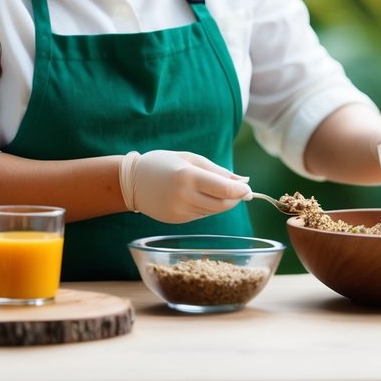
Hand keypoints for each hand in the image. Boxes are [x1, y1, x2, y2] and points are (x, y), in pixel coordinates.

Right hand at [119, 150, 250, 222]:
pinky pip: (200, 215)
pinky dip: (207, 207)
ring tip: (218, 190)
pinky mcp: (176, 220)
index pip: (224, 189)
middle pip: (222, 205)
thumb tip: (243, 181)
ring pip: (212, 212)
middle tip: (240, 190)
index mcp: (188, 176)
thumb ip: (218, 171)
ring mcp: (179, 211)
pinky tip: (199, 197)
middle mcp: (184, 196)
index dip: (240, 191)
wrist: (132, 181)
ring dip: (222, 203)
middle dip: (234, 199)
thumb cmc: (164, 163)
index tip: (249, 190)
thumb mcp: (191, 159)